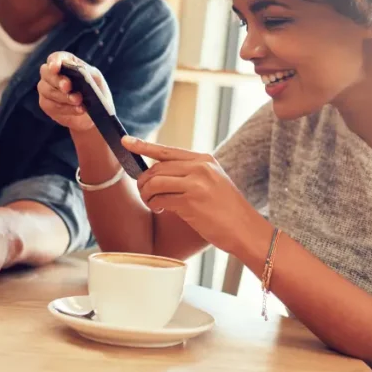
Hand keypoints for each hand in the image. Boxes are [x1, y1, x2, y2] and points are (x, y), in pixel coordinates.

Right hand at [37, 51, 113, 131]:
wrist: (96, 113)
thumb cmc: (95, 92)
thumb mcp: (96, 79)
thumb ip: (88, 72)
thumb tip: (79, 70)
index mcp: (66, 63)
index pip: (55, 58)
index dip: (54, 61)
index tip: (56, 68)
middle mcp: (52, 74)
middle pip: (46, 73)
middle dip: (57, 80)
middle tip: (68, 87)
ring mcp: (47, 89)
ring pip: (47, 90)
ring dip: (64, 97)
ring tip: (79, 101)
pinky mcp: (47, 105)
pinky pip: (51, 106)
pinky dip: (66, 108)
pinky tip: (78, 109)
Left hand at [122, 136, 265, 255]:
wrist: (245, 229)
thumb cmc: (227, 210)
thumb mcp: (213, 182)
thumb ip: (191, 173)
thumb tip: (158, 173)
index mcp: (205, 160)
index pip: (167, 150)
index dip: (143, 146)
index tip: (125, 141)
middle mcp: (200, 168)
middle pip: (157, 168)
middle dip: (144, 182)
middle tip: (145, 194)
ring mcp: (196, 184)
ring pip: (155, 182)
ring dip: (147, 195)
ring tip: (152, 203)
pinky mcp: (191, 202)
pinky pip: (161, 199)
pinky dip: (155, 205)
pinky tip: (161, 210)